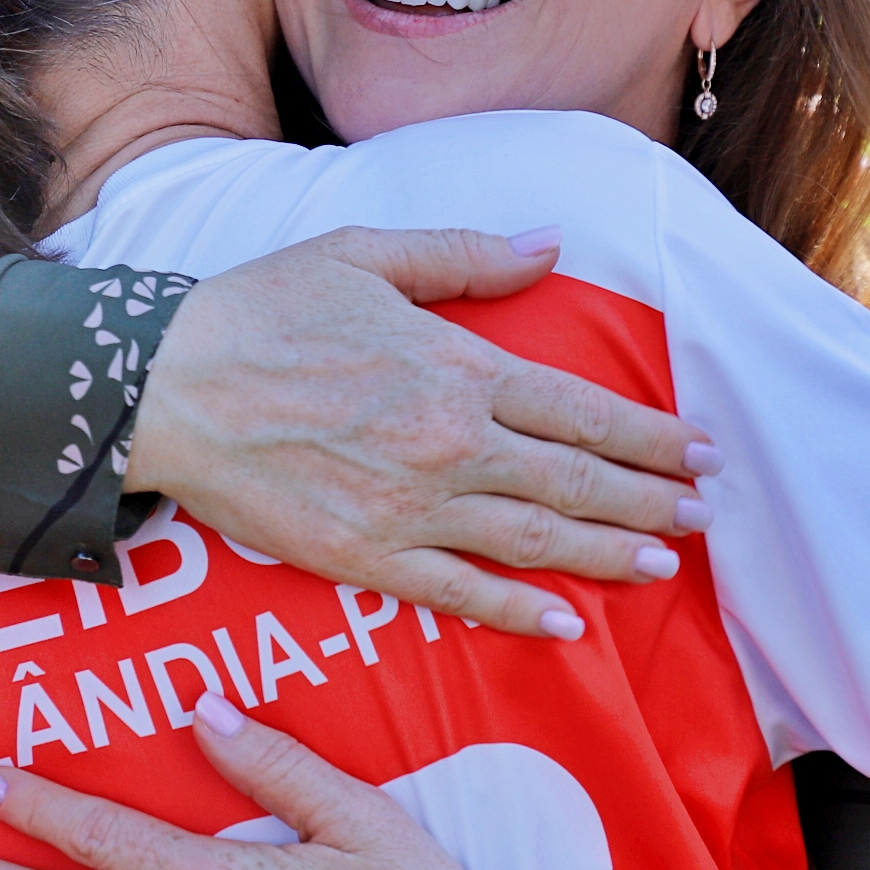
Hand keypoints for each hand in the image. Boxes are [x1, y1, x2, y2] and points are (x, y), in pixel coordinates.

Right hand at [128, 227, 721, 639]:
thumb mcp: (365, 253)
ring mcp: (410, 509)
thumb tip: (551, 246)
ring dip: (607, 554)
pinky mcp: (365, 558)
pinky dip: (520, 611)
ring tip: (663, 562)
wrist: (163, 388)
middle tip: (705, 514)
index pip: (580, 409)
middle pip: (575, 480)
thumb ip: (467, 256)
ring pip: (533, 540)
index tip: (700, 449)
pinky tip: (566, 622)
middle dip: (649, 498)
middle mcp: (448, 444)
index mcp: (455, 368)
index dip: (650, 434)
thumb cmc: (260, 311)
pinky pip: (460, 593)